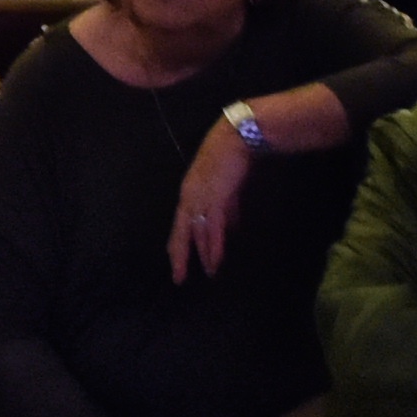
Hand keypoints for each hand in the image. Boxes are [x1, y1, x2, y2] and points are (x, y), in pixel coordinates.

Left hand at [169, 120, 255, 280]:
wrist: (237, 138)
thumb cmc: (230, 158)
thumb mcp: (226, 188)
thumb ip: (227, 209)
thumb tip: (231, 230)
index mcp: (189, 192)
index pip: (180, 224)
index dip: (179, 244)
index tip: (178, 262)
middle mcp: (189, 196)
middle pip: (181, 232)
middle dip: (180, 256)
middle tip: (179, 278)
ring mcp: (201, 197)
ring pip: (197, 233)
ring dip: (202, 255)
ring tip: (207, 273)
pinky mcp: (215, 197)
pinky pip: (213, 227)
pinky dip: (214, 245)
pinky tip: (215, 260)